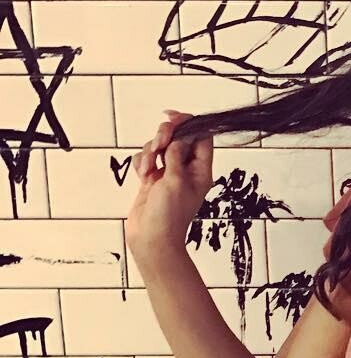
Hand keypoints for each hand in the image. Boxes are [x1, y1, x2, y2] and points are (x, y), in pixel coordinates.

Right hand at [126, 109, 213, 257]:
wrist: (151, 240)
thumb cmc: (168, 217)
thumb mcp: (176, 180)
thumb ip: (177, 154)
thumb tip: (178, 137)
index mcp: (201, 170)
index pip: (201, 137)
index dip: (188, 123)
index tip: (171, 118)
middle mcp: (186, 170)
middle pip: (178, 137)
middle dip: (164, 136)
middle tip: (158, 146)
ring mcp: (168, 174)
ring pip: (158, 147)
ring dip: (150, 153)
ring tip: (148, 170)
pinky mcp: (152, 180)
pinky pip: (146, 160)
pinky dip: (142, 163)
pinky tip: (142, 176)